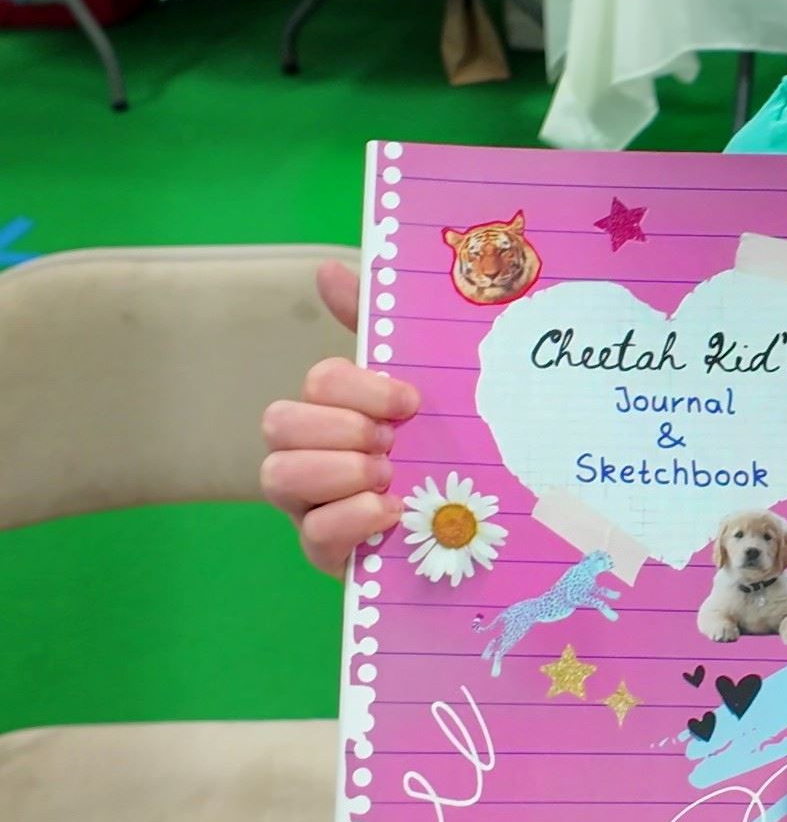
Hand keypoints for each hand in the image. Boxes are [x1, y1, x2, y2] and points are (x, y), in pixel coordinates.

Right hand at [260, 260, 420, 575]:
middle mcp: (308, 453)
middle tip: (391, 444)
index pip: (319, 381)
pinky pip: (311, 533)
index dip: (360, 387)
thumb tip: (327, 268)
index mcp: (333, 410)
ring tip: (389, 478)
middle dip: (341, 428)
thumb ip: (373, 330)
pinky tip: (391, 512)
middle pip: (279, 422)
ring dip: (340, 471)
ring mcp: (310, 505)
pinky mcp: (328, 553)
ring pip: (278, 475)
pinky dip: (351, 518)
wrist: (473, 528)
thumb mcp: (417, 390)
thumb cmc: (433, 450)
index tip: (410, 402)